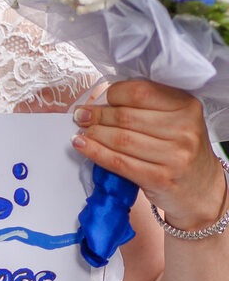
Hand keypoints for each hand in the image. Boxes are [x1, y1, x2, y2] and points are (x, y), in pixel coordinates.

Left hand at [71, 79, 225, 231]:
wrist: (200, 188)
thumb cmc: (179, 150)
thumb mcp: (174, 121)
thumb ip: (144, 108)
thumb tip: (99, 102)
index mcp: (186, 106)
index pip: (140, 92)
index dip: (112, 95)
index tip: (98, 100)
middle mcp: (184, 129)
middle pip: (125, 116)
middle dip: (96, 115)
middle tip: (81, 116)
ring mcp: (174, 155)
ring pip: (119, 139)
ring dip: (93, 134)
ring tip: (81, 131)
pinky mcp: (159, 178)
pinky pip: (118, 162)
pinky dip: (95, 152)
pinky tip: (82, 145)